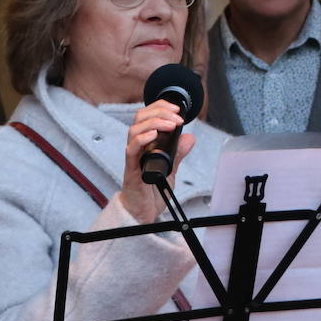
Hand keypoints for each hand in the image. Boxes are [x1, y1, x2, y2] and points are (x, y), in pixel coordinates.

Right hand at [118, 100, 193, 223]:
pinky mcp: (131, 170)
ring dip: (154, 122)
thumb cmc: (151, 192)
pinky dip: (142, 139)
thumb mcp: (170, 169)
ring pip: (134, 130)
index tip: (176, 108)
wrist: (144, 213)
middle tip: (176, 116)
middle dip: (159, 111)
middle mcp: (137, 148)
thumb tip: (189, 137)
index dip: (160, 107)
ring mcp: (133, 158)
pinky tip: (154, 135)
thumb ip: (179, 153)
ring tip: (170, 124)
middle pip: (140, 118)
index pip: (147, 116)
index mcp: (145, 144)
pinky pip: (131, 150)